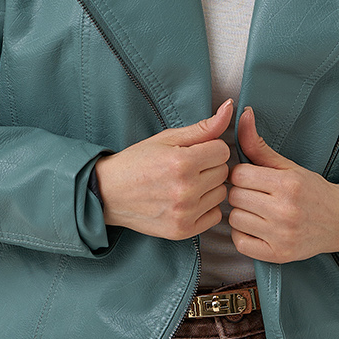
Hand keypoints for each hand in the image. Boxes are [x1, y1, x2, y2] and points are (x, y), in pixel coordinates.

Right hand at [93, 99, 231, 240]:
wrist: (109, 193)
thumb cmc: (137, 162)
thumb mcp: (167, 138)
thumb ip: (203, 127)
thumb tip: (229, 107)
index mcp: (182, 162)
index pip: (223, 151)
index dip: (209, 149)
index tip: (193, 152)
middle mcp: (185, 190)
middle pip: (223, 172)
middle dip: (209, 167)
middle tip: (186, 169)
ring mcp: (185, 213)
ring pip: (221, 194)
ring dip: (209, 188)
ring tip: (185, 185)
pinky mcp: (183, 230)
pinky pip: (215, 216)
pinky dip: (205, 208)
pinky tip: (187, 201)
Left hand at [227, 106, 338, 263]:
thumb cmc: (312, 190)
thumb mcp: (288, 165)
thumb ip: (259, 145)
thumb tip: (242, 114)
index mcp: (288, 184)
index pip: (239, 175)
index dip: (242, 174)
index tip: (252, 178)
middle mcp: (285, 211)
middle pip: (235, 196)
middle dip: (241, 193)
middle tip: (256, 194)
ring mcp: (281, 235)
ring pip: (234, 219)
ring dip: (241, 214)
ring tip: (257, 211)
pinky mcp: (277, 255)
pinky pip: (239, 242)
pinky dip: (243, 234)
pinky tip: (257, 227)